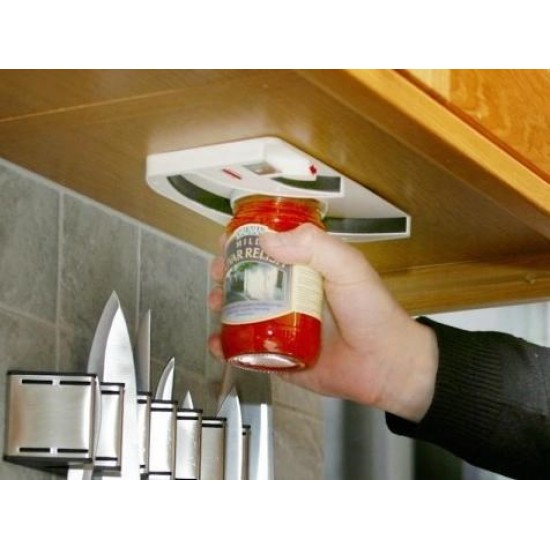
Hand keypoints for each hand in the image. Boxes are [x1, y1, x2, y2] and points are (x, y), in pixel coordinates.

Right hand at [208, 223, 437, 422]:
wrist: (386, 365)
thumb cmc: (373, 313)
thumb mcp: (348, 267)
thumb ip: (314, 247)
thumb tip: (268, 239)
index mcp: (307, 270)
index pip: (270, 250)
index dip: (246, 244)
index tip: (229, 241)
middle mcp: (291, 295)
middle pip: (250, 281)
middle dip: (228, 276)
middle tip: (218, 274)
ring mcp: (283, 326)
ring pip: (243, 313)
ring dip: (223, 307)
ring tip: (216, 304)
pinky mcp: (279, 355)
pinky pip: (247, 349)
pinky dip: (228, 346)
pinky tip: (219, 342)